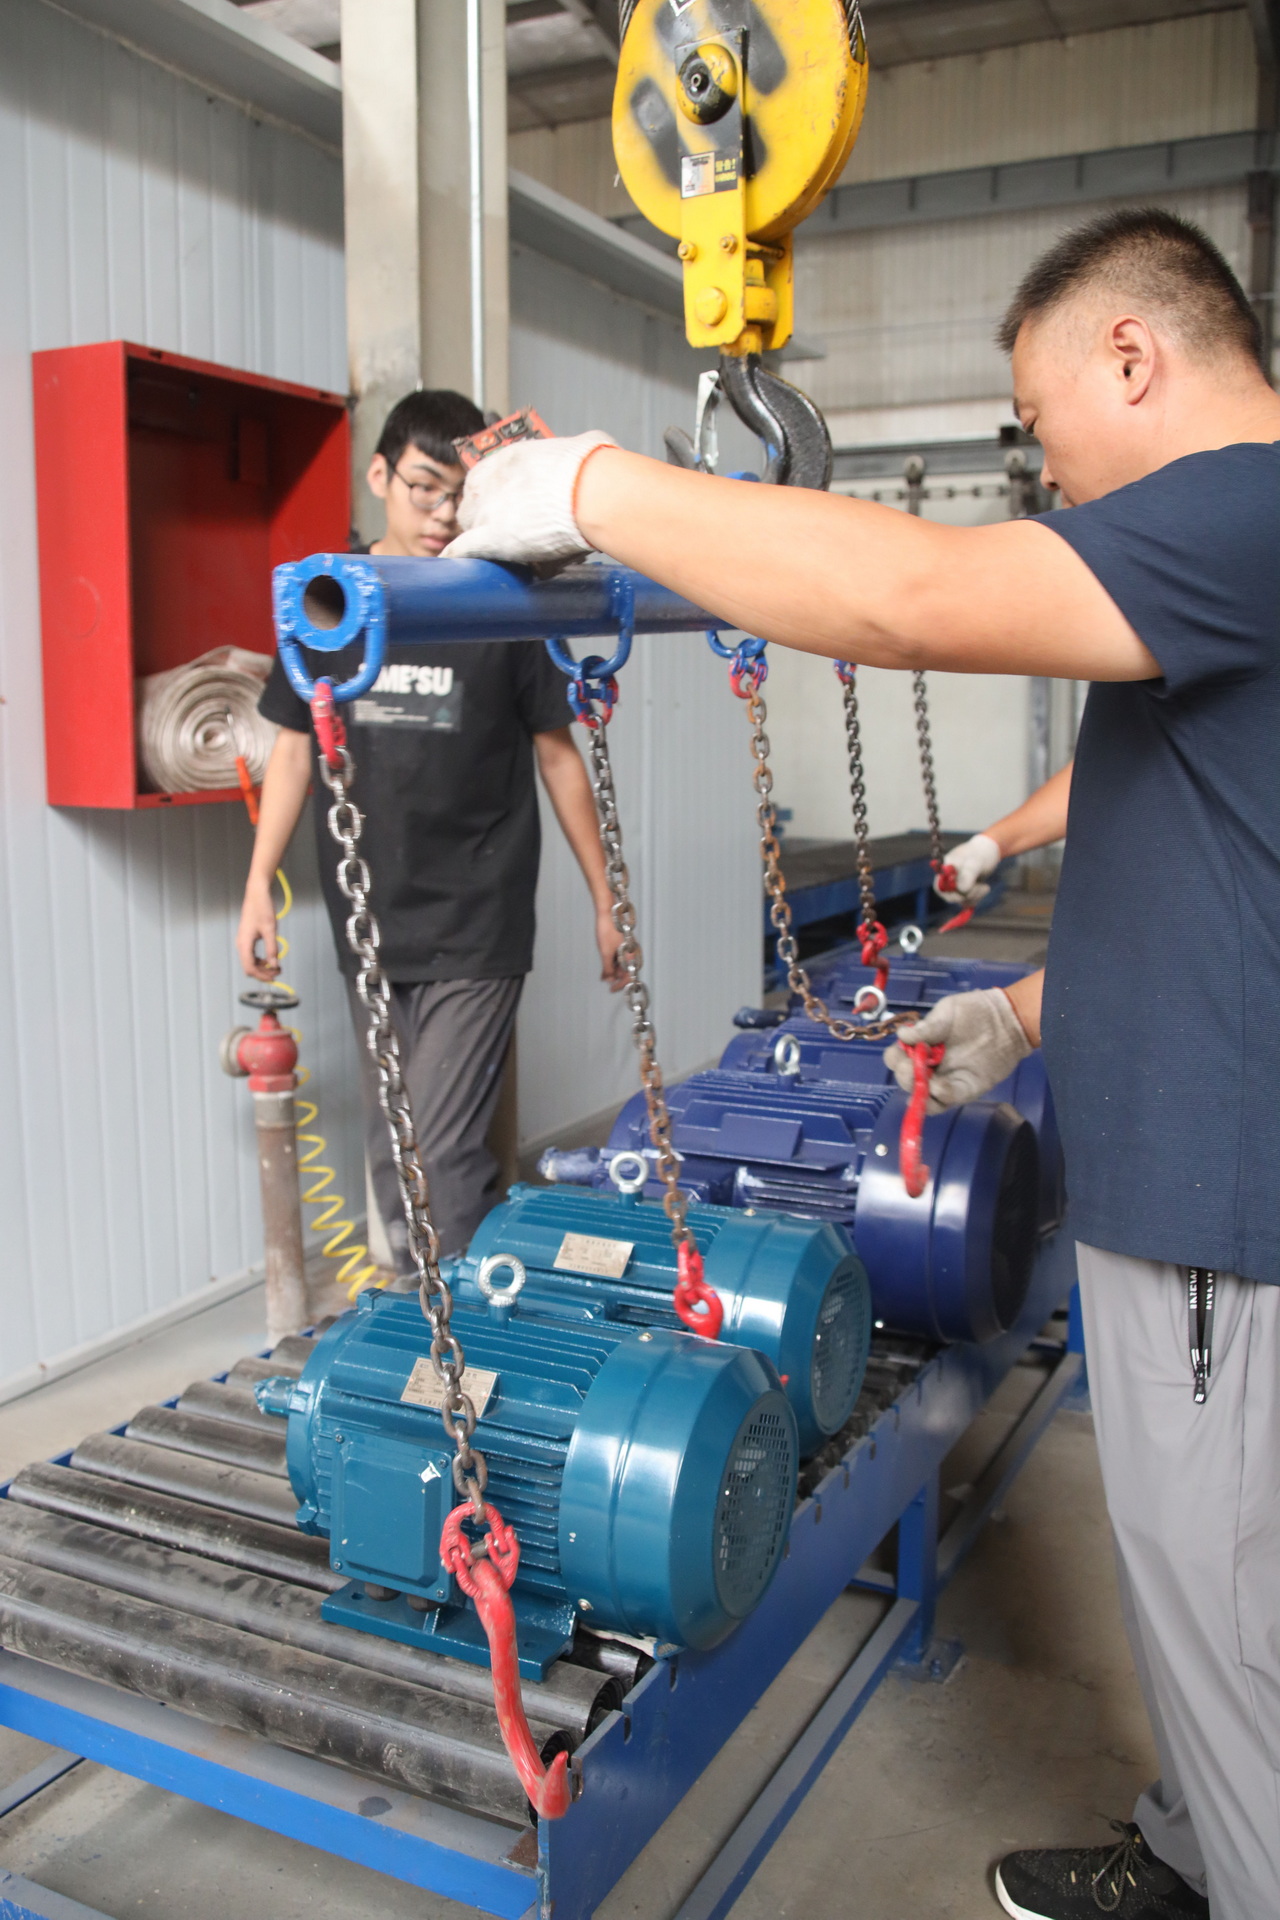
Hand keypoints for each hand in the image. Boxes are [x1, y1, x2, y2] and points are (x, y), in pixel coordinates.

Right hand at [237, 878, 279, 980]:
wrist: (257, 894)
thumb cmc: (262, 909)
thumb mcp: (270, 930)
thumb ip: (272, 949)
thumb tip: (274, 965)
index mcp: (244, 943)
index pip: (250, 968)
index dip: (262, 975)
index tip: (275, 976)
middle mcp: (241, 944)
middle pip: (249, 967)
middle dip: (263, 972)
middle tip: (278, 972)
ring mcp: (243, 941)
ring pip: (250, 961)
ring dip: (262, 966)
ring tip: (276, 966)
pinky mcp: (247, 938)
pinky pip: (251, 954)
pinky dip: (260, 959)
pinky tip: (270, 958)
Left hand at [443, 432, 618, 566]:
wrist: (589, 490)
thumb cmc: (587, 468)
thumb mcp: (568, 451)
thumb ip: (561, 460)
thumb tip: (577, 457)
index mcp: (505, 458)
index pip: (481, 481)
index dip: (488, 496)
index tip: (497, 504)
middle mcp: (490, 481)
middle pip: (472, 504)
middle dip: (483, 516)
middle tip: (500, 529)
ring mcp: (488, 511)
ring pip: (469, 526)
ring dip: (479, 537)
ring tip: (493, 549)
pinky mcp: (493, 538)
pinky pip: (465, 547)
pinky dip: (459, 554)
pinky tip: (453, 560)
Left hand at [596, 906, 626, 991]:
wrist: (608, 912)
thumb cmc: (608, 930)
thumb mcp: (605, 953)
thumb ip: (608, 968)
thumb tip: (609, 980)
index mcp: (630, 955)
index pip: (628, 976)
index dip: (620, 985)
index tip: (612, 990)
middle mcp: (630, 952)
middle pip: (625, 971)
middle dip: (616, 978)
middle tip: (607, 984)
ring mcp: (625, 948)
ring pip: (621, 964)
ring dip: (613, 971)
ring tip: (603, 976)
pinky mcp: (620, 944)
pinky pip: (618, 957)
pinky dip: (611, 964)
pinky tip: (604, 968)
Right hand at [883, 988, 1031, 1112]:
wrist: (1007, 1020)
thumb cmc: (975, 1011)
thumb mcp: (948, 1012)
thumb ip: (928, 1026)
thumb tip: (903, 1036)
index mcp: (918, 1046)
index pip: (895, 1058)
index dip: (895, 1058)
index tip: (905, 1051)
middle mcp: (928, 1066)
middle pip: (905, 1079)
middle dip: (905, 1076)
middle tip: (914, 1067)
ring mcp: (944, 1080)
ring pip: (921, 1098)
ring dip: (918, 1093)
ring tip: (926, 1081)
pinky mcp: (963, 1090)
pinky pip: (944, 1102)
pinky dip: (939, 1097)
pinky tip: (940, 1087)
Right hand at [935, 831, 1000, 904]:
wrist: (989, 851)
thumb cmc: (981, 853)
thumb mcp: (976, 862)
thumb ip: (967, 875)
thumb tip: (961, 890)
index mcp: (945, 868)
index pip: (939, 887)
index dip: (949, 894)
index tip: (963, 895)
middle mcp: (948, 877)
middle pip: (950, 896)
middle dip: (967, 895)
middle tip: (982, 887)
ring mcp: (956, 884)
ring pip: (960, 900)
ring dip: (974, 896)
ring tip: (986, 887)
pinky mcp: (965, 889)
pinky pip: (967, 900)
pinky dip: (977, 897)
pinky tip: (985, 888)